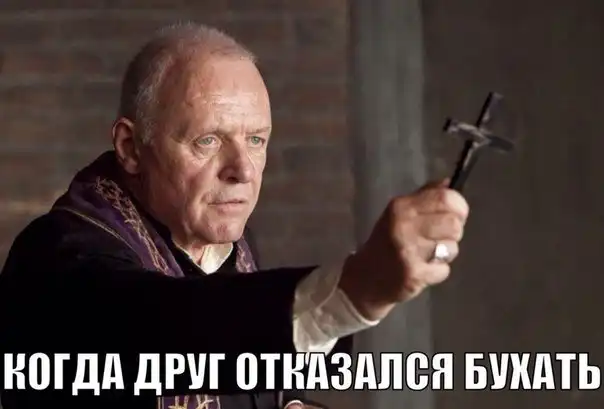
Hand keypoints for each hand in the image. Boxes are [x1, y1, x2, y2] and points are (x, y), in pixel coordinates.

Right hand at [339, 179, 468, 320]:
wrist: (364, 277)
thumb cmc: (386, 242)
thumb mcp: (399, 213)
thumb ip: (425, 197)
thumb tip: (448, 183)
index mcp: (401, 206)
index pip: (446, 198)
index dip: (459, 207)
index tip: (456, 215)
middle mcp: (404, 226)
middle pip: (454, 224)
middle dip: (453, 233)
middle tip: (439, 238)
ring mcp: (408, 251)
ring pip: (452, 248)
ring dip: (446, 254)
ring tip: (428, 256)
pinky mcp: (413, 274)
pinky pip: (444, 270)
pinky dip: (437, 272)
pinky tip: (422, 270)